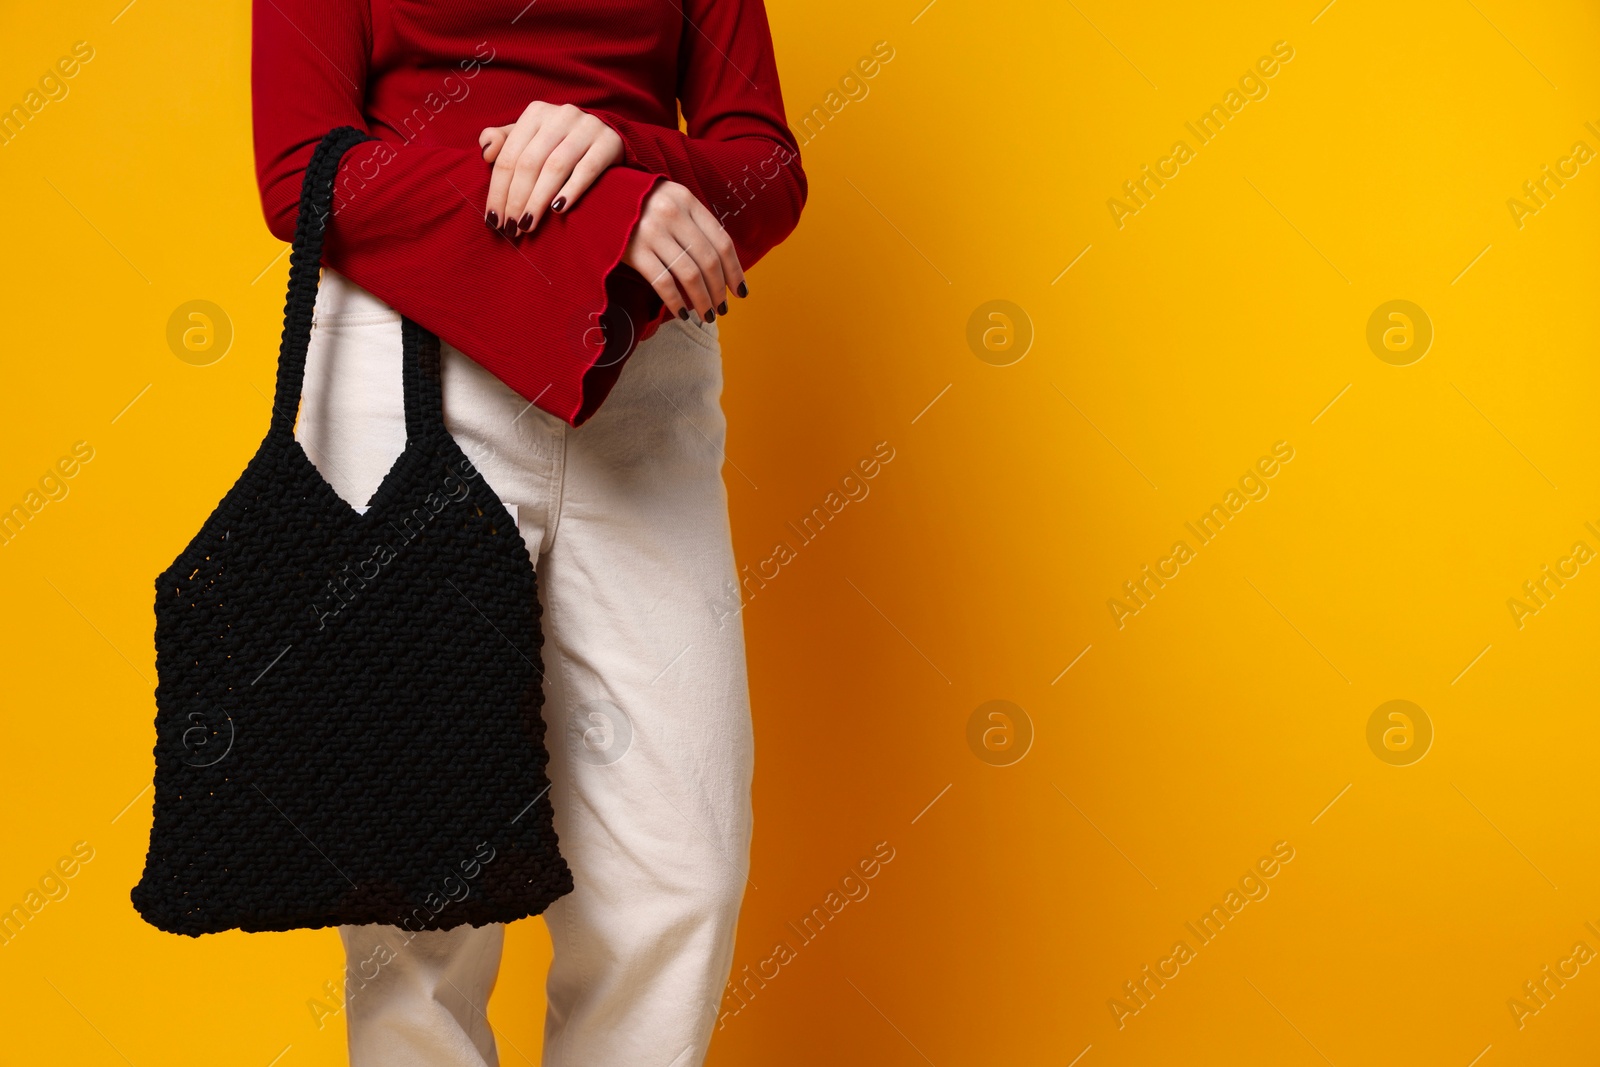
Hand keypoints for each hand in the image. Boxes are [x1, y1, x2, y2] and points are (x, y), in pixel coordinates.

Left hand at [479, 101, 622, 234]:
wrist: (609, 136)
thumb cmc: (561, 143)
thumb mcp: (531, 138)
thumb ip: (504, 142)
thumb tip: (486, 153)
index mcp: (536, 113)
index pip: (509, 156)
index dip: (498, 190)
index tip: (494, 220)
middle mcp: (560, 115)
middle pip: (530, 163)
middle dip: (516, 199)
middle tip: (511, 228)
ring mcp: (587, 127)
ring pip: (555, 167)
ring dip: (538, 200)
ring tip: (528, 225)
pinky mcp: (609, 142)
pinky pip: (586, 170)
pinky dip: (570, 191)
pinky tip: (557, 210)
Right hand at [622, 180, 746, 322]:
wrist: (591, 197)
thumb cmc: (634, 205)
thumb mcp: (667, 201)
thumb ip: (691, 223)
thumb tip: (718, 265)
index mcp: (687, 200)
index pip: (722, 240)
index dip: (735, 270)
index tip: (739, 290)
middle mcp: (672, 213)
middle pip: (708, 260)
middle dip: (719, 290)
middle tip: (722, 308)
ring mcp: (652, 231)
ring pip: (689, 274)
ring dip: (702, 300)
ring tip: (707, 315)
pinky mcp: (633, 249)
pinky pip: (663, 282)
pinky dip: (677, 302)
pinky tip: (683, 313)